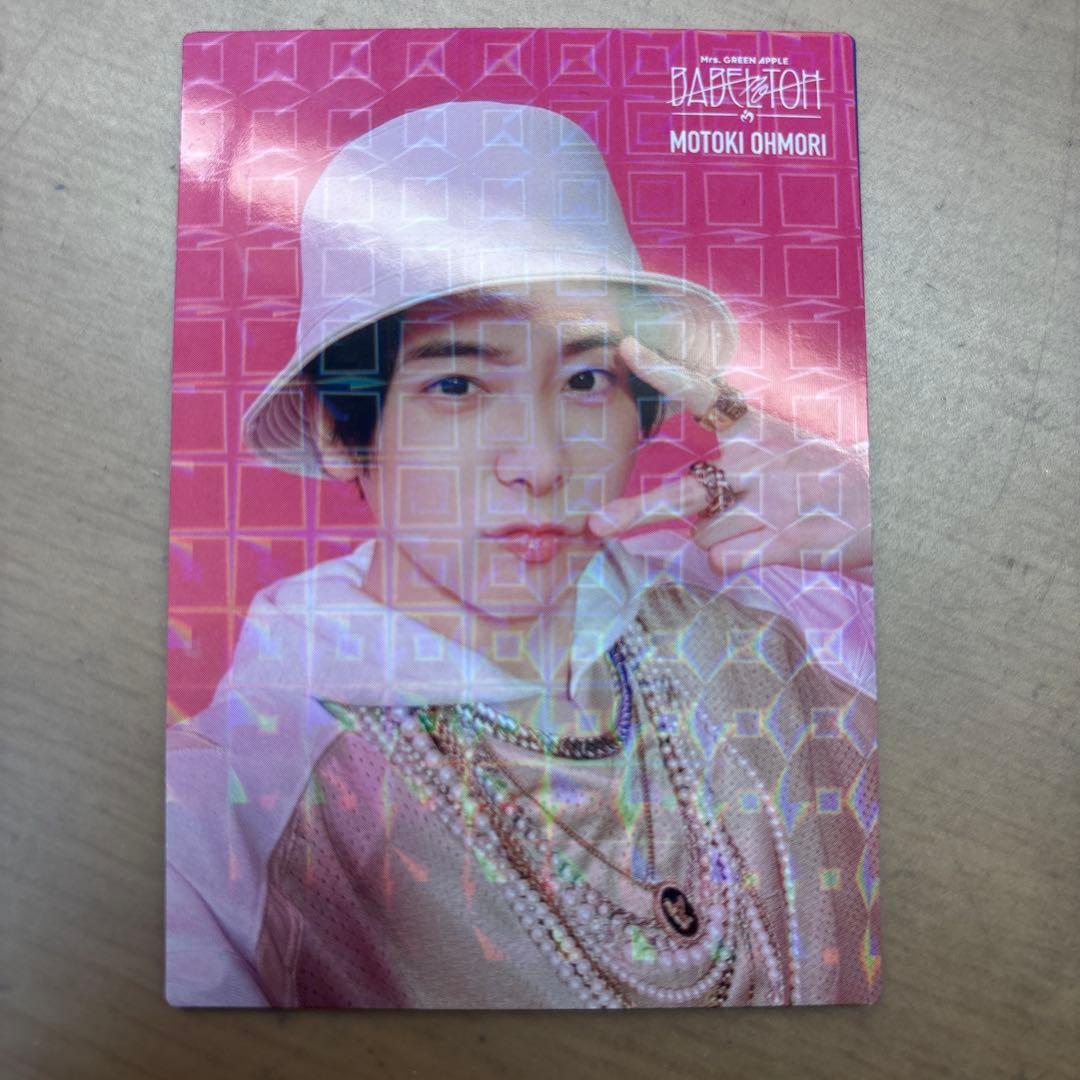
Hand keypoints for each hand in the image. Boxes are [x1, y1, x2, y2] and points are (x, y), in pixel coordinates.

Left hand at [587, 338, 872, 582]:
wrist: (885, 513)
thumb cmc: (815, 482)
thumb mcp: (776, 448)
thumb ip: (724, 456)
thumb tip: (673, 482)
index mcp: (755, 430)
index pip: (704, 393)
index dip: (665, 373)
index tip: (629, 347)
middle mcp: (758, 460)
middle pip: (682, 492)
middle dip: (636, 511)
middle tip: (595, 524)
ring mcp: (773, 500)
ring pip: (703, 534)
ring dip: (718, 539)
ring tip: (760, 526)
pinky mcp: (788, 538)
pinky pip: (729, 556)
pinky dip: (729, 558)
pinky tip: (742, 553)